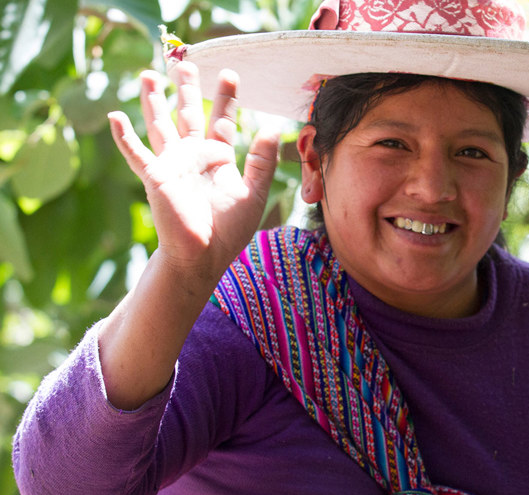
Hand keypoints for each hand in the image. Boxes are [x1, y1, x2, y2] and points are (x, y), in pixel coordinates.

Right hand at [108, 61, 278, 284]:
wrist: (203, 256)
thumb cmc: (228, 231)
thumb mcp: (254, 194)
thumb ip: (262, 163)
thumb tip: (272, 130)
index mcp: (217, 158)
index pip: (222, 120)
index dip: (226, 98)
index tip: (230, 74)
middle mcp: (193, 156)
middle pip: (189, 114)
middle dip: (188, 89)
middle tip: (185, 62)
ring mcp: (172, 165)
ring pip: (160, 124)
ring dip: (153, 101)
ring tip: (149, 75)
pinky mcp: (156, 177)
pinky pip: (136, 154)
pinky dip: (124, 137)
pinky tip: (114, 116)